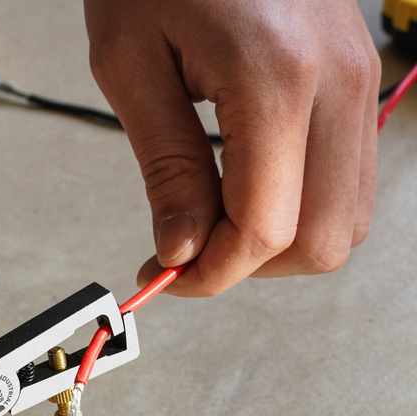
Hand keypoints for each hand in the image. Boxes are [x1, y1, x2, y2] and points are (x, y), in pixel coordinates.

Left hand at [84, 0, 380, 295]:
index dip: (212, 274)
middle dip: (249, 266)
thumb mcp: (131, 67)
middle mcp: (336, 82)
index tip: (168, 276)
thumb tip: (183, 248)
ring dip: (277, 243)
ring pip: (346, 221)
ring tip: (212, 221)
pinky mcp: (352, 79)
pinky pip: (346, 182)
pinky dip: (299, 209)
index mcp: (277, 77)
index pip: (264, 229)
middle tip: (189, 251)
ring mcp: (356, 79)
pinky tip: (245, 194)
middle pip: (322, 241)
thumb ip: (166, 169)